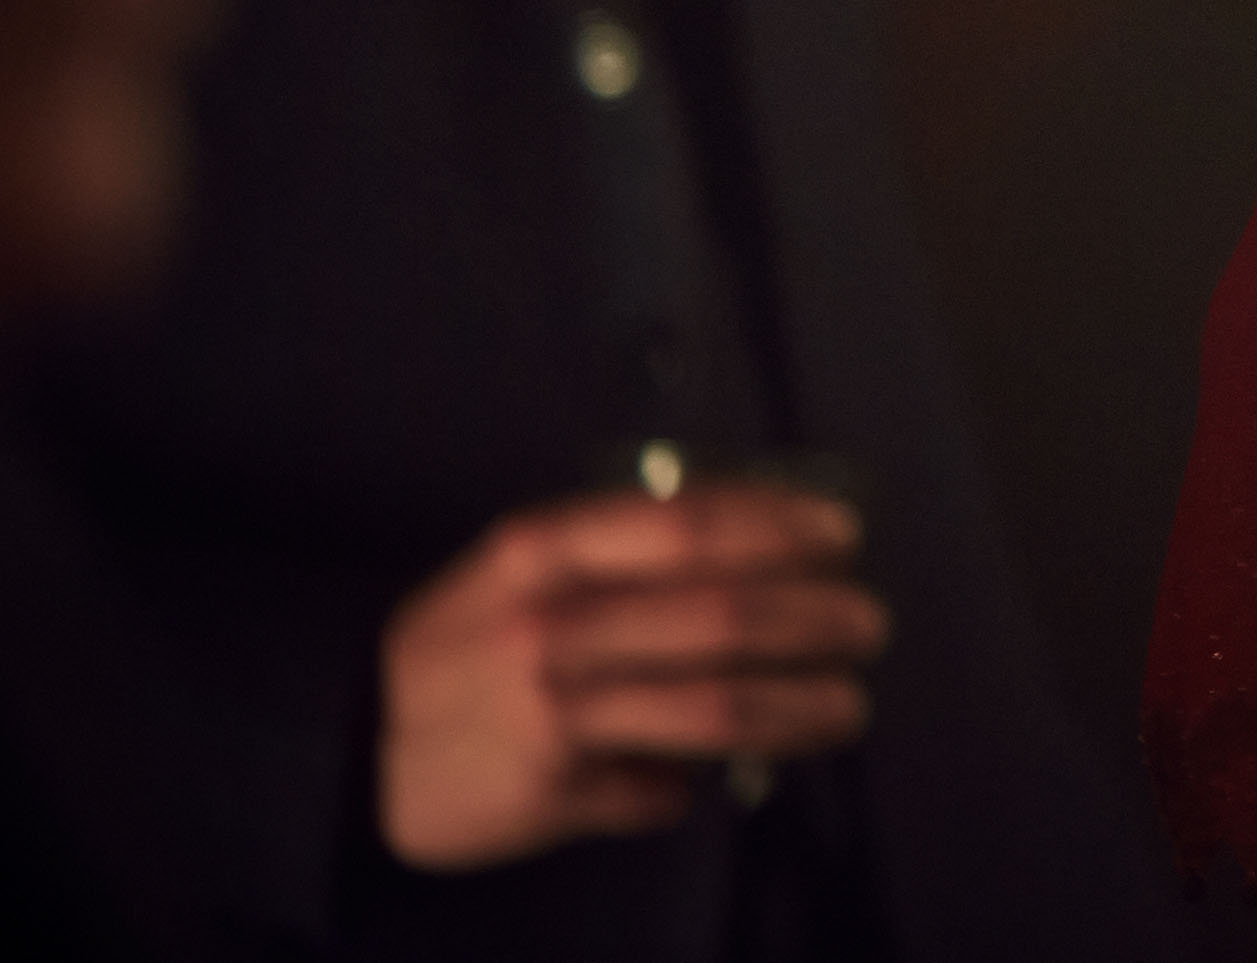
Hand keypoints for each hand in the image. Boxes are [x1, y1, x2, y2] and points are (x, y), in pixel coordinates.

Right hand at [377, 481, 884, 870]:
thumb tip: (750, 563)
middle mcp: (553, 618)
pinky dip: (708, 778)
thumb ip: (621, 559)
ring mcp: (554, 703)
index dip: (782, 526)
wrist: (341, 742)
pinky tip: (742, 775)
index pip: (692, 523)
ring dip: (801, 704)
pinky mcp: (553, 779)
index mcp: (546, 548)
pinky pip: (662, 778)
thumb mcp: (518, 573)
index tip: (843, 536)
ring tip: (850, 702)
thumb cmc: (456, 646)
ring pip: (716, 704)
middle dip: (816, 620)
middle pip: (724, 614)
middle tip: (869, 625)